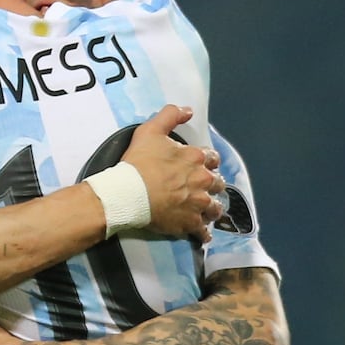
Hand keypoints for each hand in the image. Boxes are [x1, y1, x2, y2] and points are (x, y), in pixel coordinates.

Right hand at [121, 105, 225, 242]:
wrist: (127, 193)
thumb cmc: (138, 162)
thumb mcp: (150, 130)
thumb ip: (170, 115)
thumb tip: (188, 110)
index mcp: (196, 158)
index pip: (213, 158)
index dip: (207, 162)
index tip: (201, 166)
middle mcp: (202, 180)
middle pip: (218, 184)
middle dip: (212, 186)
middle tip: (203, 189)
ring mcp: (198, 204)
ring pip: (215, 208)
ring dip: (211, 209)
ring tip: (205, 212)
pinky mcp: (190, 223)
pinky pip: (203, 232)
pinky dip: (203, 233)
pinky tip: (202, 234)